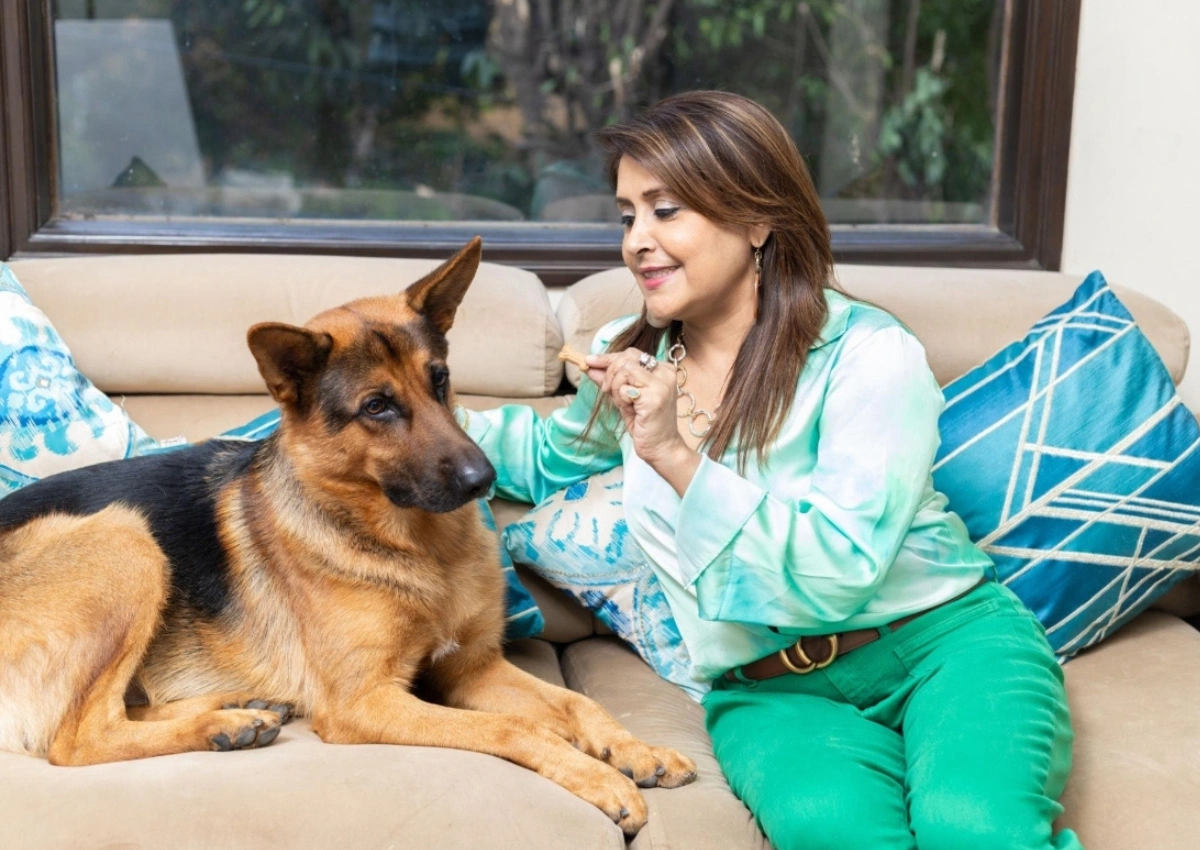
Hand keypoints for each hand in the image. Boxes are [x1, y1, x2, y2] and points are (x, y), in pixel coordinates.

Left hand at [586, 348, 694, 476]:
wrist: (662, 448)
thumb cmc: (646, 424)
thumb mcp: (625, 397)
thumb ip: (610, 380)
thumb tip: (590, 365)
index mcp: (663, 370)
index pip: (631, 354)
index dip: (608, 357)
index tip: (589, 361)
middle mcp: (665, 373)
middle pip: (627, 357)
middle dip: (609, 372)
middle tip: (606, 390)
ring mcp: (661, 384)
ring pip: (624, 370)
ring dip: (615, 388)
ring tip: (625, 404)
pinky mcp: (654, 397)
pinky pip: (625, 388)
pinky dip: (620, 399)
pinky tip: (631, 410)